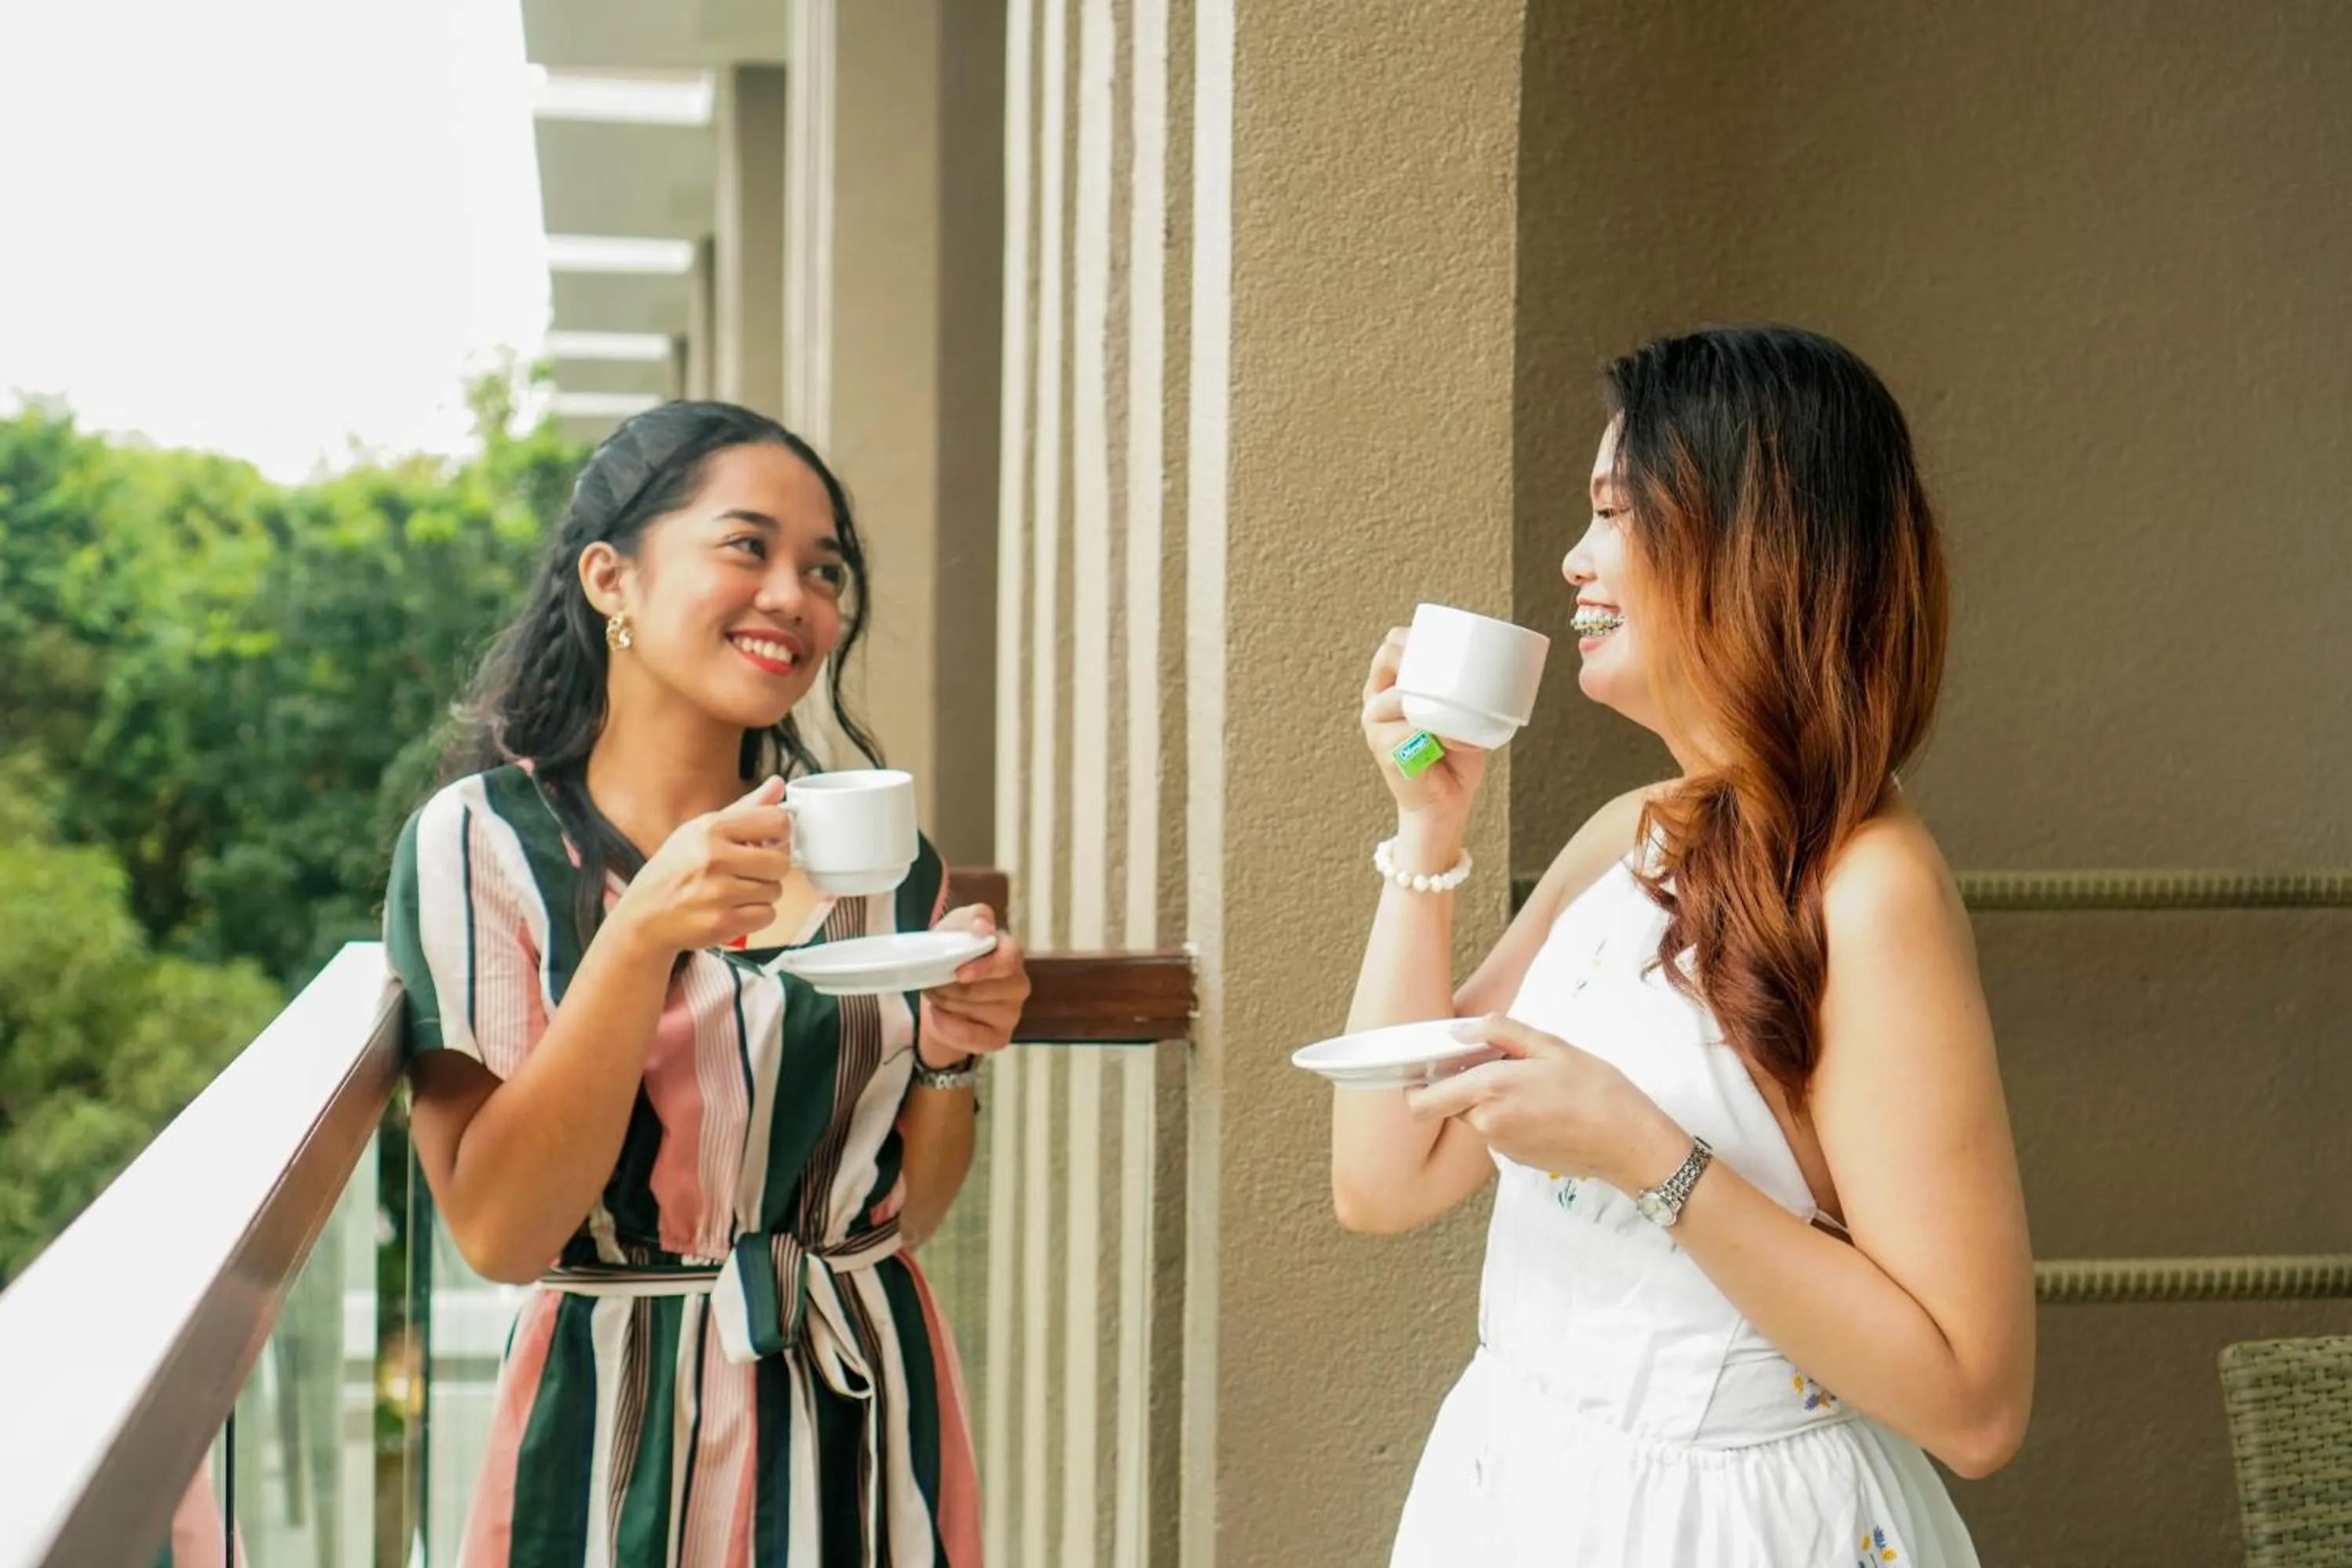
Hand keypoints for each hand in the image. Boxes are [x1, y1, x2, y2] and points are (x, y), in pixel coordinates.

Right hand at [606, 777, 797, 955]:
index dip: (781, 834)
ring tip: (734, 892)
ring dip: (762, 895)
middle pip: (782, 861)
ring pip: (776, 891)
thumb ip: (745, 809)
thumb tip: (778, 784)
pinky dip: (756, 917)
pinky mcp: (722, 922)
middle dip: (770, 870)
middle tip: (748, 873)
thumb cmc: (674, 871)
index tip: (770, 842)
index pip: (777, 821)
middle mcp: (714, 857)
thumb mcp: (700, 830)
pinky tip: (733, 910)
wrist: (644, 917)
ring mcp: (718, 892)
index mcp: (711, 828)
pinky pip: (767, 916)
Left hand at [918, 904, 1029, 1066]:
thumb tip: (983, 928)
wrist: (942, 992)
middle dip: (950, 987)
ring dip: (945, 1004)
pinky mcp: (1000, 1038)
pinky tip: (938, 1016)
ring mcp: (1012, 1014)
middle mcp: (1018, 985)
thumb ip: (972, 918)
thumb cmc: (954, 954)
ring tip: (934, 994)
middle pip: (984, 991)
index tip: (958, 972)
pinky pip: (972, 1038)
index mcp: (1011, 954)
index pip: (1009, 960)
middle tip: (931, 981)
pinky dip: (948, 1027)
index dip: (984, 968)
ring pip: (974, 1012)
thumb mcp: (956, 928)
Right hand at [1362, 625, 1489, 832]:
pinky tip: (1447, 741)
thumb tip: (1490, 679)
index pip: (1395, 644)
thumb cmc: (1454, 756)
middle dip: (1416, 652)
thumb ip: (1467, 695)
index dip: (1415, 635)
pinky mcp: (1381, 745)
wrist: (1445, 804)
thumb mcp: (1463, 715)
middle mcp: (1378, 699)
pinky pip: (1406, 725)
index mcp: (1393, 685)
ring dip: (1433, 698)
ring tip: (1454, 715)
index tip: (1448, 638)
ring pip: (1401, 691)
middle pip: (1389, 656)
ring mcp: (1375, 721)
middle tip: (1449, 667)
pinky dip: (1434, 731)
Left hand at [1403, 1015, 1688, 1192]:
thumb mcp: (1550, 1046)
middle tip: (1491, 1065)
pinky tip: (1539, 1107)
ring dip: (1486, 1101)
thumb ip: (1499, 1032)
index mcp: (1490, 1090)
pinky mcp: (1516, 1160)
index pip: (1422, 1100)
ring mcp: (1500, 1146)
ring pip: (1473, 1119)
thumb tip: (1459, 1031)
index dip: (1418, 1083)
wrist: (1629, 1142)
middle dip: (1458, 1086)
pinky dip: (1506, 1117)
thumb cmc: (1596, 1090)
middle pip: (1446, 1106)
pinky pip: (1496, 1132)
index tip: (1433, 1063)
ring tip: (1527, 1084)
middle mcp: (1487, 1123)